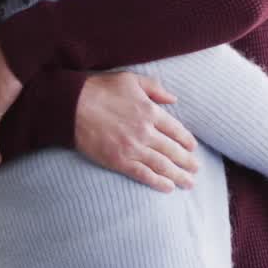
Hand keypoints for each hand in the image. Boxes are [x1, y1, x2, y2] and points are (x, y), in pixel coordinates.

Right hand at [74, 71, 198, 191]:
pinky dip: (157, 182)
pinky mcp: (119, 160)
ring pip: (162, 165)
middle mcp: (145, 131)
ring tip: (189, 183)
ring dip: (178, 176)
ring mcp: (132, 148)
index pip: (176, 129)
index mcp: (149, 111)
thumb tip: (174, 99)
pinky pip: (143, 174)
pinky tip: (168, 188)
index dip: (186, 140)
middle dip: (187, 162)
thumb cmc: (99, 89)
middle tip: (196, 170)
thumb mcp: (130, 79)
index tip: (193, 148)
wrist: (71, 106)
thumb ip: (155, 88)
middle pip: (172, 150)